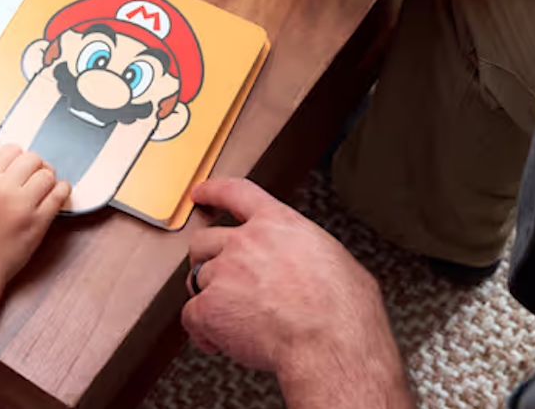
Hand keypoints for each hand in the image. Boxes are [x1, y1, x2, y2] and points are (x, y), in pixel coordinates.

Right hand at [0, 146, 70, 286]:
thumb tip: (19, 166)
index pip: (12, 149)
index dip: (19, 158)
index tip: (21, 168)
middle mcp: (4, 187)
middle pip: (33, 159)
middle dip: (36, 167)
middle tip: (35, 179)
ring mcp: (23, 204)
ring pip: (48, 174)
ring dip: (49, 180)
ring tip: (44, 190)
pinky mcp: (39, 222)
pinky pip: (59, 195)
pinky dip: (62, 191)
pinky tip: (56, 196)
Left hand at [183, 179, 410, 407]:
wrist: (330, 343)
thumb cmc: (343, 311)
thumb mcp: (336, 259)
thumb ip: (308, 252)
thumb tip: (313, 265)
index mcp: (278, 224)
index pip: (235, 193)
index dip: (213, 190)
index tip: (201, 192)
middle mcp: (246, 242)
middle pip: (205, 240)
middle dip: (207, 258)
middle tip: (218, 277)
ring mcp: (224, 273)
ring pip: (197, 278)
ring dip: (210, 296)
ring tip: (231, 318)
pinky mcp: (210, 307)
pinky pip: (191, 315)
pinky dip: (202, 330)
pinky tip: (217, 340)